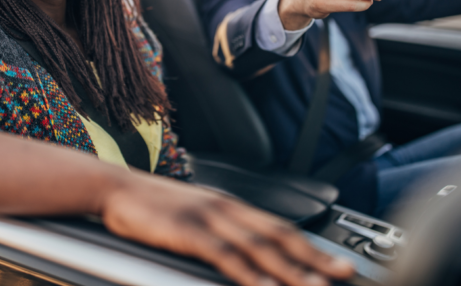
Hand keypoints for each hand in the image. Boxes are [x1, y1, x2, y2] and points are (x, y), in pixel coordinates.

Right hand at [101, 172, 354, 285]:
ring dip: (290, 269)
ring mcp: (207, 217)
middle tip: (344, 274)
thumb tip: (248, 255)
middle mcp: (226, 208)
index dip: (310, 246)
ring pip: (258, 246)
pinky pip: (223, 254)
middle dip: (314, 258)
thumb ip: (222, 231)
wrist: (115, 187)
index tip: (335, 262)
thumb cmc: (153, 205)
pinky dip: (247, 272)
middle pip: (279, 235)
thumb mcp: (194, 214)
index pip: (280, 226)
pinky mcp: (186, 230)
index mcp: (230, 205)